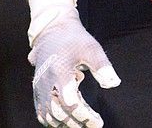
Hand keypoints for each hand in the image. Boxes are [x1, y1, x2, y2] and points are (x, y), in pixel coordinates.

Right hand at [29, 8, 119, 126]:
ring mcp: (39, 88)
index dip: (84, 115)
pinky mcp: (38, 90)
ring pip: (48, 116)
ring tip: (84, 124)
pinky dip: (53, 120)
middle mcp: (46, 84)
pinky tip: (68, 121)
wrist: (53, 32)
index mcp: (59, 73)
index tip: (98, 122)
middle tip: (94, 124)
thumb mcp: (92, 49)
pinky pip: (41, 112)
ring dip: (65, 124)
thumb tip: (113, 84)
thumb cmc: (75, 40)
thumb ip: (103, 67)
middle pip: (58, 113)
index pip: (70, 103)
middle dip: (76, 122)